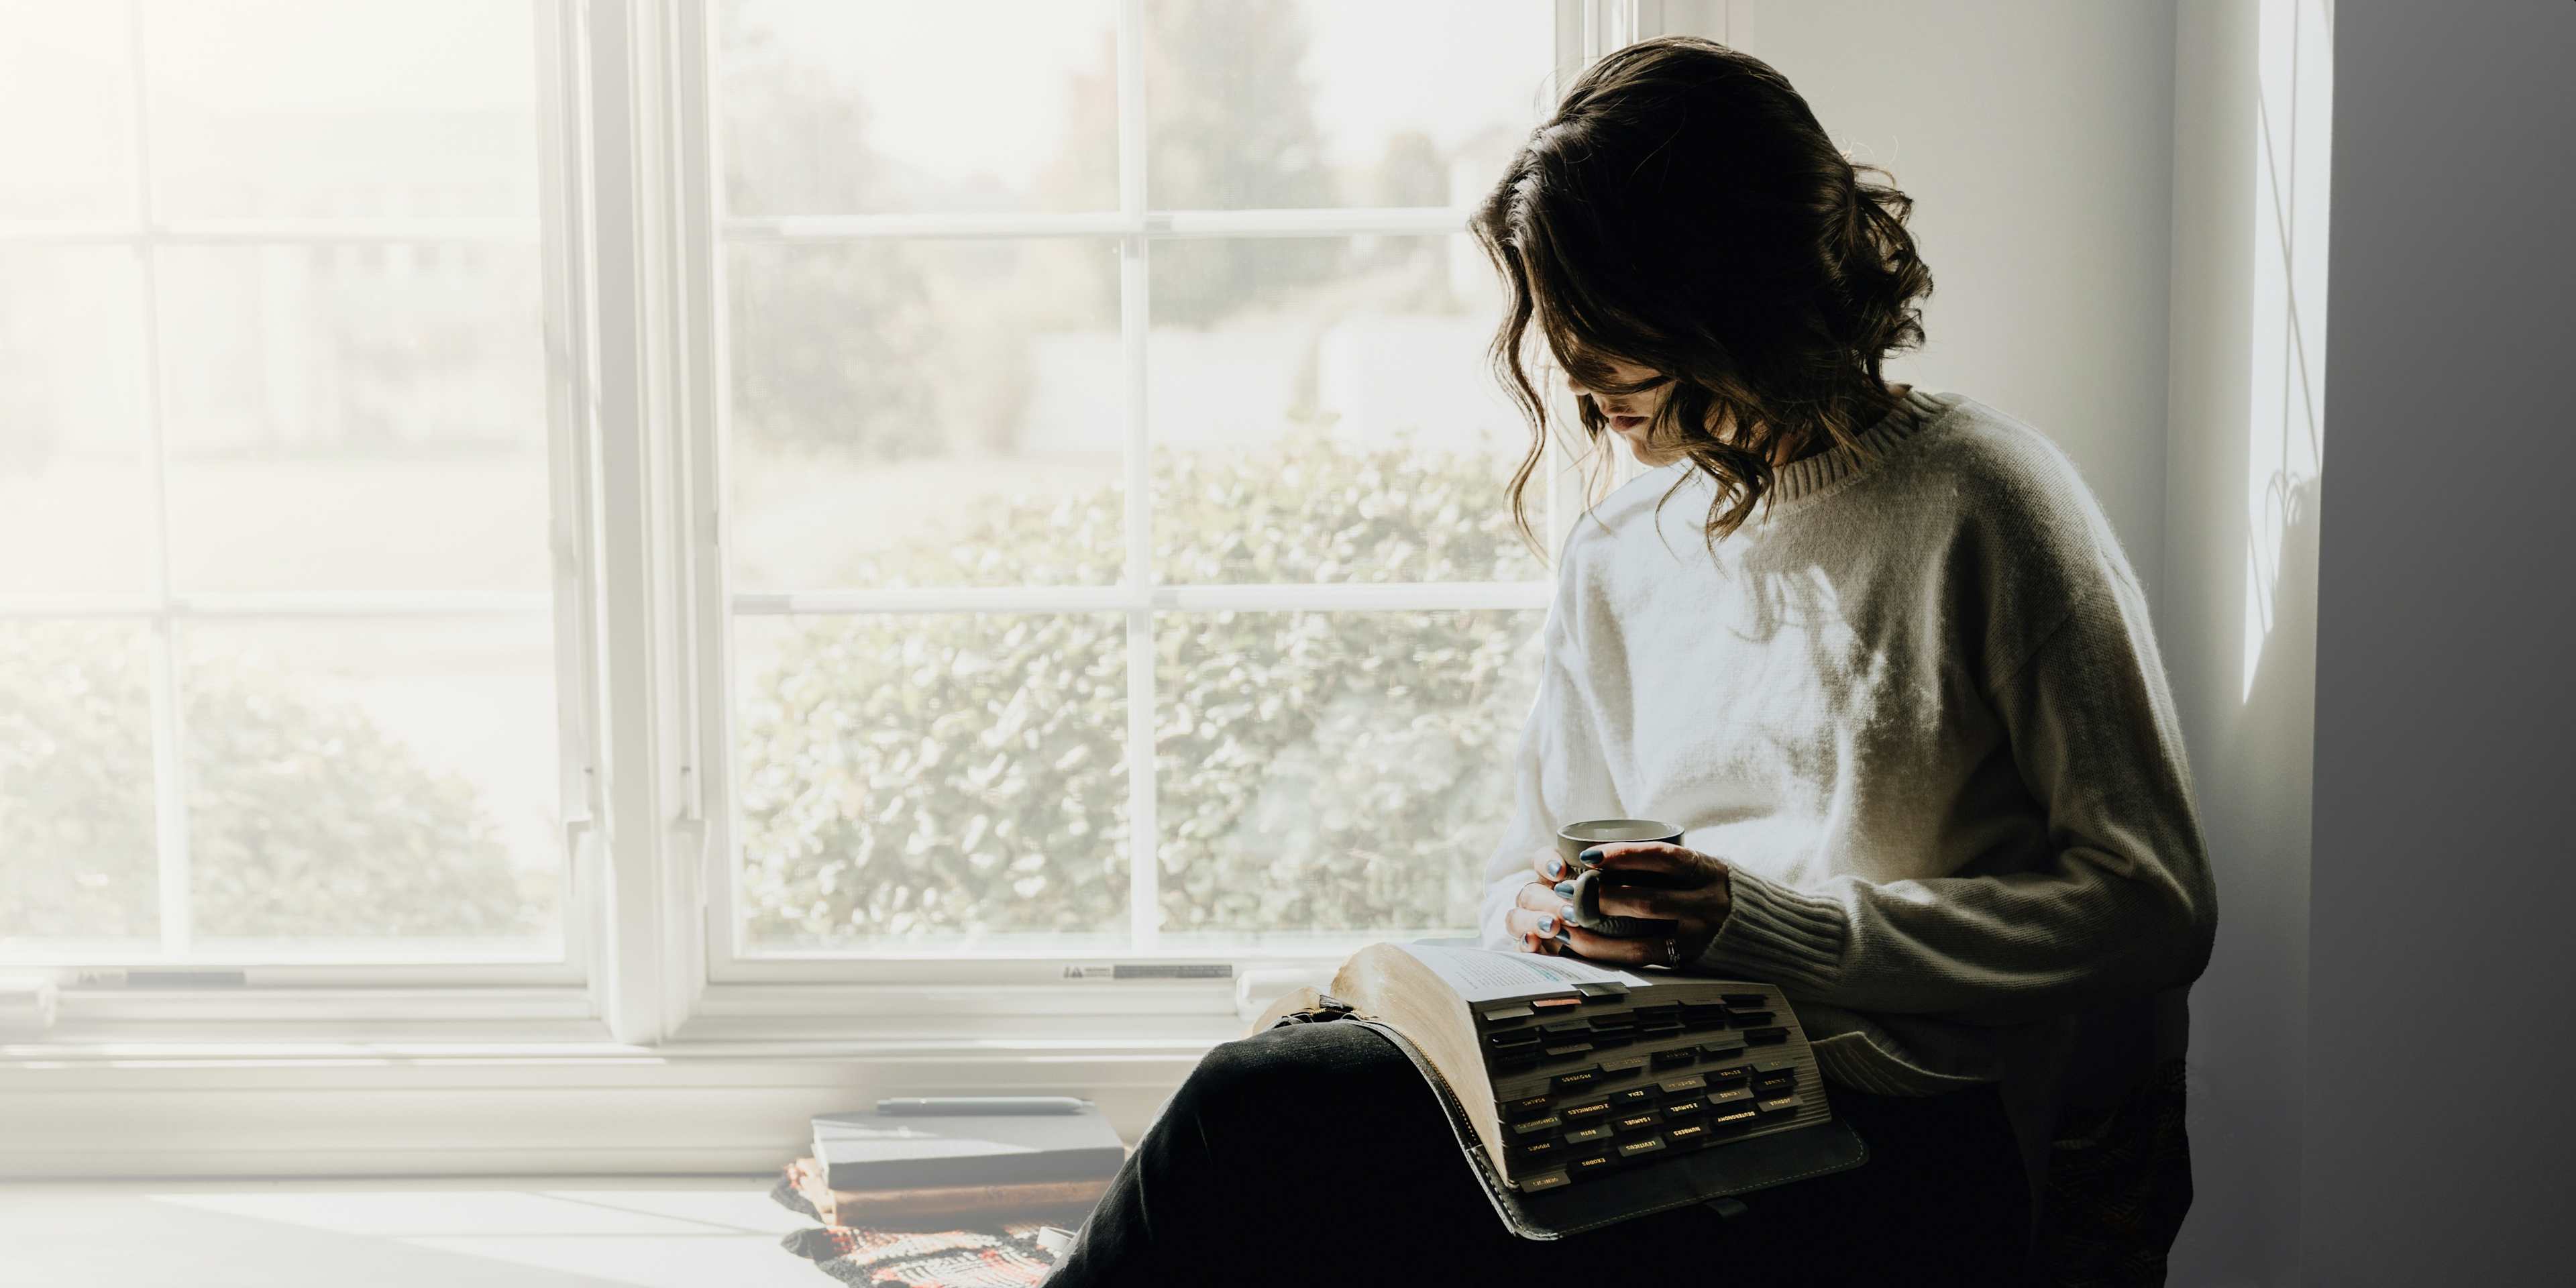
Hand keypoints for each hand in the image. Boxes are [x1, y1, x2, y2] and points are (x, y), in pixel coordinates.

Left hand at [1505, 842, 1733, 967]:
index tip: (1587, 855)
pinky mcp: (1687, 961)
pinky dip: (1607, 953)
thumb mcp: (1697, 865)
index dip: (1624, 855)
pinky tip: (1581, 945)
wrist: (1759, 924)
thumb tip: (1595, 853)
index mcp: (1707, 870)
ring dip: (1596, 931)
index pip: (1663, 858)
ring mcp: (1698, 936)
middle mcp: (1706, 904)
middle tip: (1564, 890)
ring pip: (1641, 939)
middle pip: (1648, 901)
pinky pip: (1642, 959)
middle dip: (1601, 897)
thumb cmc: (1707, 885)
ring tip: (1564, 921)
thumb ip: (1660, 860)